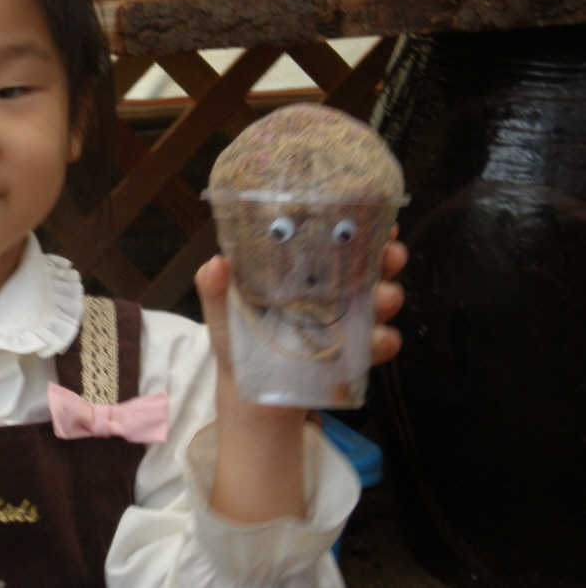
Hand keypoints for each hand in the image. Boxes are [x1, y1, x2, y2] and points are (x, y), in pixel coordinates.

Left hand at [196, 229, 408, 376]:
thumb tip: (216, 263)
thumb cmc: (236, 338)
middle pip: (371, 266)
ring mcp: (348, 322)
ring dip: (388, 296)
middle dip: (387, 256)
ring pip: (382, 300)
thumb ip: (215, 287)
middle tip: (391, 254)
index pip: (335, 241)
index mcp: (304, 272)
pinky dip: (383, 341)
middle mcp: (333, 291)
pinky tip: (377, 340)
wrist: (249, 391)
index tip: (371, 214)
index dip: (357, 226)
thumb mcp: (222, 309)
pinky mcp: (355, 355)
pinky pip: (379, 344)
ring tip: (382, 297)